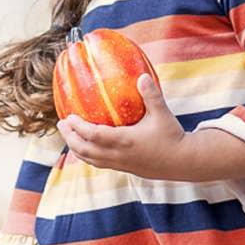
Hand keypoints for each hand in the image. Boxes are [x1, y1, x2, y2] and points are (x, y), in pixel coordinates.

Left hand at [56, 74, 188, 179]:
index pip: (93, 136)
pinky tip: (86, 147)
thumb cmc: (172, 137)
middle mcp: (119, 155)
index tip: (67, 117)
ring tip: (68, 136)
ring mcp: (120, 164)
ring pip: (90, 159)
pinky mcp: (124, 169)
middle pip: (85, 150)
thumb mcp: (162, 113)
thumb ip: (151, 95)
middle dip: (69, 138)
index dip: (78, 128)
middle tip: (61, 124)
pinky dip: (87, 155)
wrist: (183, 162)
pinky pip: (99, 163)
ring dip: (76, 148)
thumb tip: (141, 76)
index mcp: (125, 141)